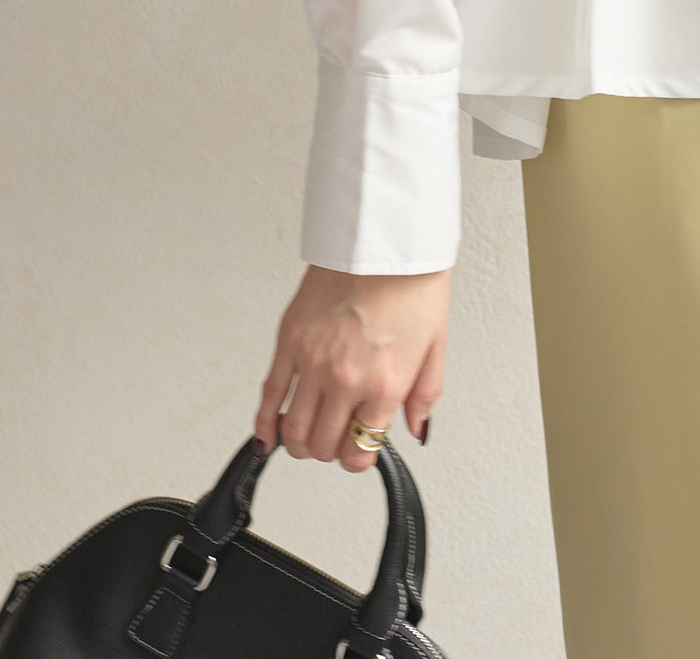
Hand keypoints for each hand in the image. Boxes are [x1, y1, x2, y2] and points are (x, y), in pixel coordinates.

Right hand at [254, 264, 450, 472]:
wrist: (387, 241)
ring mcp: (313, 361)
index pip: (360, 450)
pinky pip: (269, 395)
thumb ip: (424, 394)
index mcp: (385, 384)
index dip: (359, 458)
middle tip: (336, 439)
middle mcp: (346, 378)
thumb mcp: (435, 345)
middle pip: (323, 446)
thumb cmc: (413, 283)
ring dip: (299, 443)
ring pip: (293, 430)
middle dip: (329, 451)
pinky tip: (268, 434)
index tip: (359, 450)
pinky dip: (264, 424)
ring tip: (309, 434)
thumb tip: (416, 427)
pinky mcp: (289, 341)